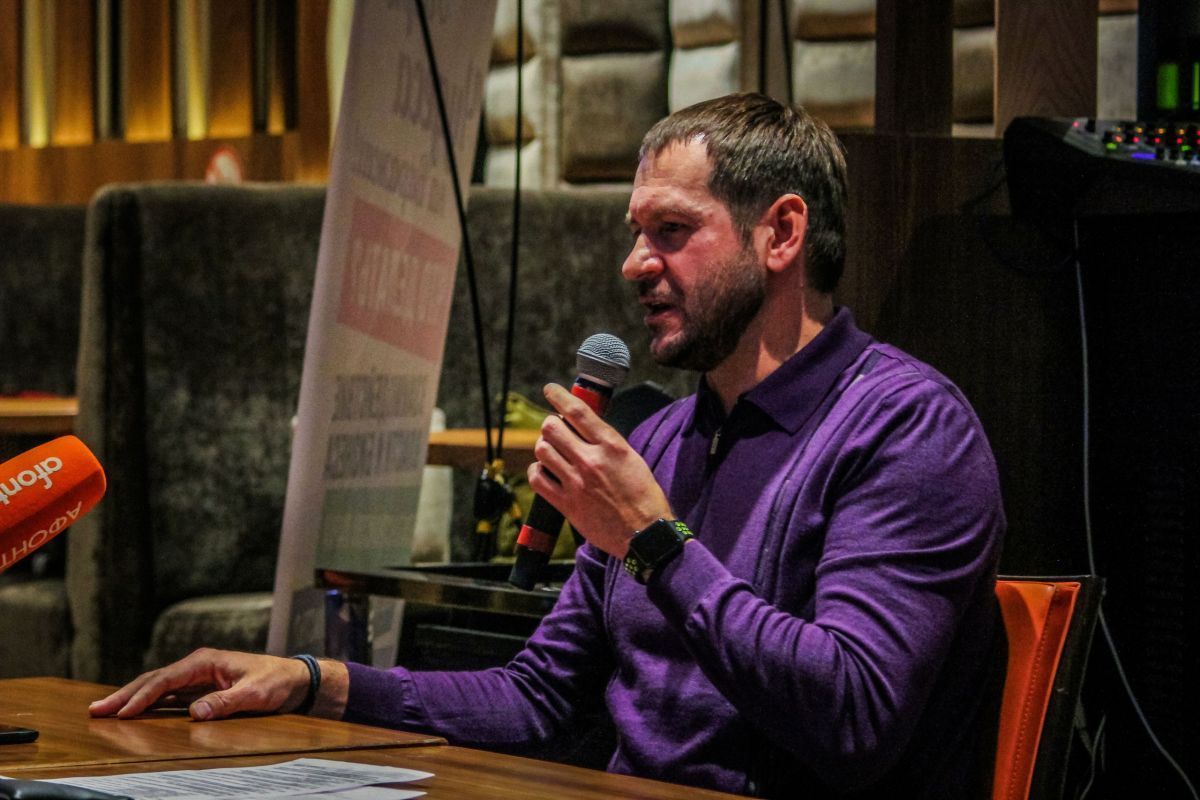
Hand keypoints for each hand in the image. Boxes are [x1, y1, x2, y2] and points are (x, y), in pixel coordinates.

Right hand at [87, 648, 339, 720]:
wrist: (294, 679)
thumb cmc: (276, 681)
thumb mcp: (254, 693)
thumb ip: (225, 702)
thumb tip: (194, 713)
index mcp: (206, 661)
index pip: (165, 679)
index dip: (142, 697)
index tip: (122, 713)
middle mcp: (198, 666)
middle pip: (154, 680)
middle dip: (125, 695)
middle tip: (96, 710)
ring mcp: (198, 677)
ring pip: (158, 688)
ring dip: (132, 699)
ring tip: (105, 711)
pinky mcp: (201, 688)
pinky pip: (169, 696)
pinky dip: (149, 703)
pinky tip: (134, 713)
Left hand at [528, 383, 672, 557]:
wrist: (645, 534)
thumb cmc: (644, 497)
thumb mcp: (632, 459)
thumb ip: (607, 443)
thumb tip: (586, 430)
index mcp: (612, 446)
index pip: (577, 411)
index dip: (558, 396)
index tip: (550, 390)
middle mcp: (591, 460)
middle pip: (551, 428)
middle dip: (550, 425)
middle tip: (555, 431)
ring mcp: (576, 482)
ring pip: (541, 450)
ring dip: (544, 447)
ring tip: (552, 451)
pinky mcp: (566, 503)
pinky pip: (537, 478)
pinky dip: (537, 470)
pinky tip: (545, 471)